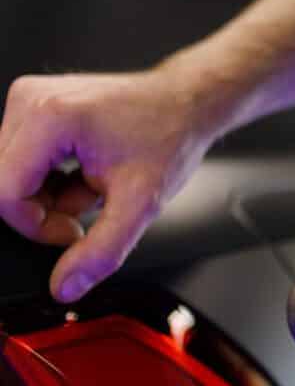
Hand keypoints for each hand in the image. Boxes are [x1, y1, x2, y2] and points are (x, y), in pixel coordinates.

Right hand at [0, 69, 220, 301]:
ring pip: (11, 175)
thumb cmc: (170, 137)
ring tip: (93, 186)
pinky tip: (85, 174)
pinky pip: (21, 159)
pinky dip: (51, 178)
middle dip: (44, 212)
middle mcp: (30, 101)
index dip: (36, 227)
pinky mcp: (33, 105)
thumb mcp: (141, 204)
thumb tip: (66, 285)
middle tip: (90, 209)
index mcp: (50, 118)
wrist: (186, 103)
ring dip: (49, 196)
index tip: (75, 231)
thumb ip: (102, 252)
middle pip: (4, 184)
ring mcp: (29, 100)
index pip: (4, 194)